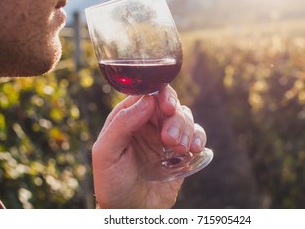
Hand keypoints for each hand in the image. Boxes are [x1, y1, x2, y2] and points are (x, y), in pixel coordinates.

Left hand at [92, 85, 206, 207]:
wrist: (129, 211)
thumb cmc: (112, 183)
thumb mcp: (106, 153)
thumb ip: (122, 123)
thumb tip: (147, 99)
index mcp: (128, 118)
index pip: (147, 94)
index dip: (160, 95)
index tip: (167, 107)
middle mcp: (148, 124)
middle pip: (170, 104)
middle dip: (174, 117)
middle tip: (169, 138)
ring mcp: (166, 137)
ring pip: (184, 117)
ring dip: (185, 129)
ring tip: (176, 149)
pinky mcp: (180, 151)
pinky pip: (196, 135)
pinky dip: (198, 137)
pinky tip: (193, 148)